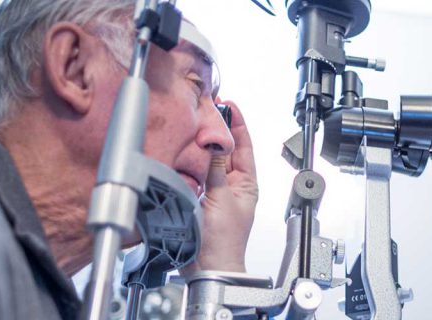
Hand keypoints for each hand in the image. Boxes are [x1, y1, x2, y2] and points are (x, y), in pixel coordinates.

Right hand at [181, 99, 257, 273]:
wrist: (207, 268)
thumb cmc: (222, 242)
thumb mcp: (221, 198)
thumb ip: (217, 168)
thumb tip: (216, 141)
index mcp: (246, 183)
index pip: (244, 145)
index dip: (237, 124)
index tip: (229, 105)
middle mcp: (233, 185)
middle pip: (226, 150)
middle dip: (217, 130)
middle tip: (207, 110)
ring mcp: (216, 191)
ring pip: (210, 160)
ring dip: (203, 145)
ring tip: (195, 127)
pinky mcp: (200, 198)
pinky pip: (196, 174)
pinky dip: (190, 162)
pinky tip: (184, 153)